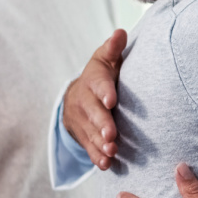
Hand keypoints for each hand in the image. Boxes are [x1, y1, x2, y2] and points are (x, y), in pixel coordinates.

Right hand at [62, 29, 126, 169]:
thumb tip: (121, 32)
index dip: (103, 92)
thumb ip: (113, 49)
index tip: (111, 101)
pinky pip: (87, 147)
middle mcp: (83, 99)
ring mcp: (80, 119)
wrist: (76, 96)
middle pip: (91, 112)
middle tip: (112, 134)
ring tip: (112, 151)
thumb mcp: (105, 60)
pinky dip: (96, 156)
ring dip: (100, 143)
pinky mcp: (81, 135)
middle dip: (101, 123)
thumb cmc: (101, 76)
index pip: (97, 84)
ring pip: (89, 132)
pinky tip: (106, 164)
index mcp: (92, 79)